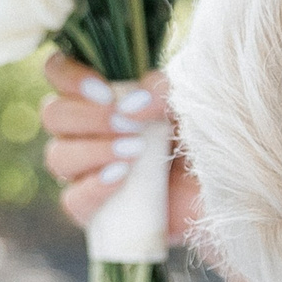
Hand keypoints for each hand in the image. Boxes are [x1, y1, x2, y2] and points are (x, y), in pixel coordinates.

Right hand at [40, 53, 198, 239]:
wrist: (229, 188)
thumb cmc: (207, 137)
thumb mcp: (191, 102)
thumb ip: (161, 90)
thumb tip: (129, 104)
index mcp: (105, 95)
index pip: (58, 72)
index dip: (69, 77)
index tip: (105, 91)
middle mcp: (88, 130)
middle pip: (53, 114)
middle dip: (87, 118)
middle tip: (128, 125)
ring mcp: (88, 171)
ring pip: (57, 157)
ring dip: (93, 151)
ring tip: (135, 152)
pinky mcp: (97, 209)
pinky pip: (72, 201)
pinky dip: (93, 188)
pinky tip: (122, 180)